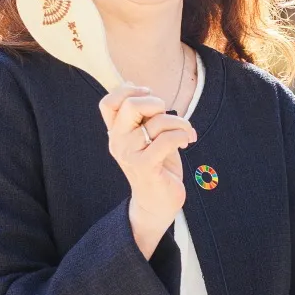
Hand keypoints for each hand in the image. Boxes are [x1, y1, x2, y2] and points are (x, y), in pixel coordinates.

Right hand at [100, 85, 196, 257]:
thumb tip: (144, 90)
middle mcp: (117, 141)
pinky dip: (182, 135)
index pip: (108, 102)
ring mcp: (129, 154)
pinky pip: (167, 139)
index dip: (129, 91)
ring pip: (157, 121)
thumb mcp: (149, 136)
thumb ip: (144, 116)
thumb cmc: (158, 165)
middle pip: (131, 104)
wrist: (157, 204)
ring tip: (186, 133)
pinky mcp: (144, 166)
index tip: (149, 96)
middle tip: (168, 118)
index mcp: (116, 132)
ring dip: (180, 123)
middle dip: (157, 103)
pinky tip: (187, 141)